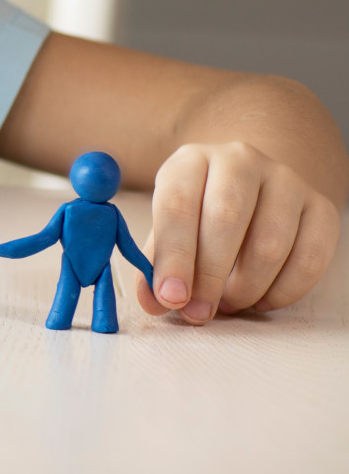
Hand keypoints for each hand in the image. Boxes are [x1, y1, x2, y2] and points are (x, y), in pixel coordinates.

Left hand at [136, 142, 340, 323]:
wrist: (251, 189)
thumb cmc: (199, 216)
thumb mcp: (170, 230)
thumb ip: (158, 264)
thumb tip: (153, 302)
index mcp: (190, 162)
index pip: (177, 203)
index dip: (173, 255)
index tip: (171, 296)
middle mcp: (239, 162)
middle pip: (225, 218)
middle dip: (209, 275)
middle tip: (199, 312)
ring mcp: (285, 181)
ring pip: (270, 243)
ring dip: (246, 286)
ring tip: (229, 303)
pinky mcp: (321, 207)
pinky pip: (310, 257)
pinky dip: (285, 290)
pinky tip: (263, 300)